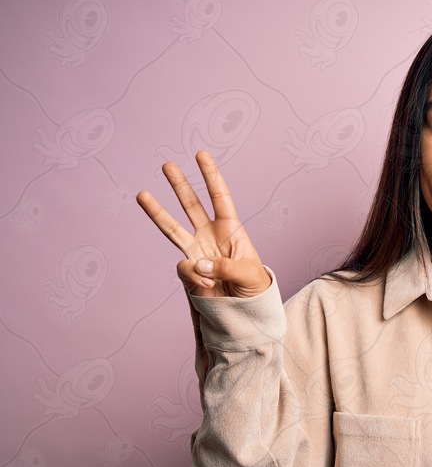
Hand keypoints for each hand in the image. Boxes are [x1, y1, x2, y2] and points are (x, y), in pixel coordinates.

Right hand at [136, 151, 269, 297]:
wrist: (246, 311)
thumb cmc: (254, 287)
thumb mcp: (249, 274)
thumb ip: (225, 267)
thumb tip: (197, 263)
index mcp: (231, 229)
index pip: (220, 198)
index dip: (211, 176)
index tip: (201, 154)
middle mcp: (210, 236)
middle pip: (191, 205)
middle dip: (180, 185)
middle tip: (167, 164)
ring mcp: (196, 252)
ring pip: (173, 228)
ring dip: (157, 212)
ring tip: (141, 194)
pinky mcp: (187, 271)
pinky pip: (183, 269)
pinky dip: (196, 278)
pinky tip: (210, 287)